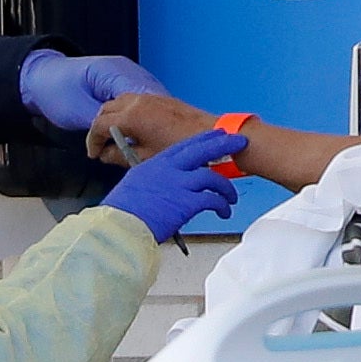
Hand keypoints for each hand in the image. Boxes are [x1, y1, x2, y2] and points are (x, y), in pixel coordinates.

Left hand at [17, 49, 150, 133]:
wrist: (42, 80)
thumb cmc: (55, 91)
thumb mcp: (77, 111)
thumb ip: (103, 124)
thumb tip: (125, 140)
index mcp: (114, 72)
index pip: (145, 96)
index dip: (150, 120)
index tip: (149, 142)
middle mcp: (128, 71)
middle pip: (154, 100)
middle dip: (150, 123)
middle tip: (144, 147)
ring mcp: (130, 77)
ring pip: (151, 103)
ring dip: (146, 122)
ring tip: (142, 143)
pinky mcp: (127, 86)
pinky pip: (142, 104)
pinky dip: (140, 119)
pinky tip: (136, 134)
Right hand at [86, 92, 224, 164]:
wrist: (211, 137)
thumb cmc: (182, 149)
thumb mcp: (145, 159)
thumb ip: (119, 155)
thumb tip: (107, 155)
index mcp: (131, 116)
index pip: (99, 125)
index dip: (93, 141)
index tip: (95, 153)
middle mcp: (138, 102)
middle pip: (106, 110)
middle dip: (100, 127)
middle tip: (101, 145)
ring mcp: (149, 98)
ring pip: (119, 103)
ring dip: (113, 117)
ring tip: (116, 137)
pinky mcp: (160, 99)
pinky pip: (134, 101)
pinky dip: (126, 113)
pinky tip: (133, 129)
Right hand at [101, 131, 244, 243]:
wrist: (120, 226)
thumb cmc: (124, 211)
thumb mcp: (135, 184)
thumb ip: (153, 179)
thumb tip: (163, 184)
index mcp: (157, 164)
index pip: (185, 146)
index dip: (204, 139)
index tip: (216, 135)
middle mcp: (169, 169)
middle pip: (203, 150)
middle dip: (224, 144)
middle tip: (240, 142)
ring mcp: (179, 184)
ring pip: (213, 177)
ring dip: (226, 188)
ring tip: (231, 198)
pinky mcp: (187, 203)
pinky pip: (213, 200)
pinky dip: (222, 206)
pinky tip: (224, 212)